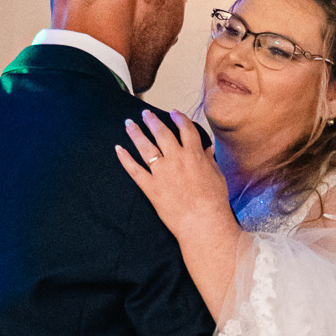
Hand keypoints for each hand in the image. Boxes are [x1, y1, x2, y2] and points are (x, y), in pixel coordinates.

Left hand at [116, 110, 234, 242]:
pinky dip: (125, 158)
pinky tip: (118, 148)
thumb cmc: (214, 202)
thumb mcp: (217, 176)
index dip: (178, 118)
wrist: (203, 222)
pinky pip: (134, 170)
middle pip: (161, 133)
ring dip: (136, 133)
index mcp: (194, 154)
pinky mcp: (151, 188)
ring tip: (129, 124)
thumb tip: (206, 150)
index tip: (173, 113)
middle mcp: (176, 159)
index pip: (185, 129)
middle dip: (152, 120)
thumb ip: (209, 160)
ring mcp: (161, 173)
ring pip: (145, 147)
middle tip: (145, 114)